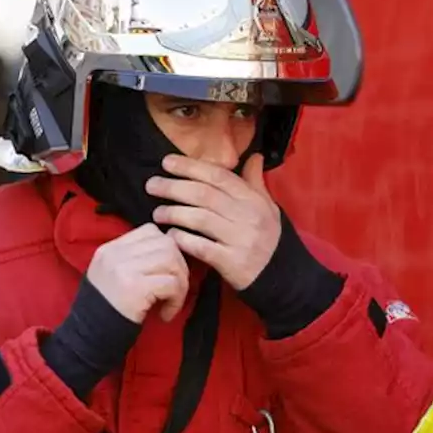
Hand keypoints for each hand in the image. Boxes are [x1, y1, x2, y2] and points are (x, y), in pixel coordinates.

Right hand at [87, 223, 189, 322]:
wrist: (90, 338)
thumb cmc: (107, 310)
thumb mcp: (112, 276)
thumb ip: (134, 260)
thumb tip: (170, 252)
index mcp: (110, 249)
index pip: (149, 231)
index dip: (166, 249)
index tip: (165, 271)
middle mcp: (115, 254)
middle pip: (165, 243)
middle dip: (179, 266)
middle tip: (175, 289)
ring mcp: (125, 269)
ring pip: (172, 261)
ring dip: (180, 283)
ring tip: (172, 301)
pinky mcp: (136, 287)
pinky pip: (172, 284)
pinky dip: (176, 300)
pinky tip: (166, 313)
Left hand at [147, 153, 280, 289]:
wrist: (281, 276)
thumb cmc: (269, 238)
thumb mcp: (268, 207)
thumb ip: (255, 181)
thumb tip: (253, 156)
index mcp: (253, 199)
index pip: (218, 176)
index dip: (191, 167)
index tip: (167, 162)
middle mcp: (246, 216)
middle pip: (204, 195)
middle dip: (174, 188)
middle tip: (152, 185)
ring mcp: (239, 240)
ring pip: (201, 219)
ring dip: (175, 213)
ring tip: (157, 213)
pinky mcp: (232, 263)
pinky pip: (202, 248)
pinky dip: (184, 240)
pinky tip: (170, 236)